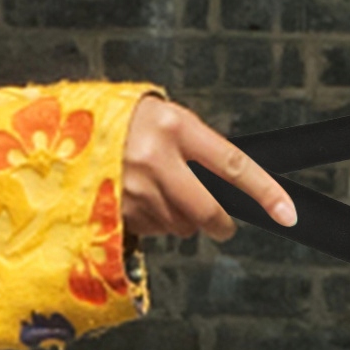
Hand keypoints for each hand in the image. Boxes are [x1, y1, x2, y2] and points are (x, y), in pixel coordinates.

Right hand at [120, 95, 295, 238]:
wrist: (63, 128)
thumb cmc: (124, 121)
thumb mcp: (163, 119)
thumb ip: (196, 149)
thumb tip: (230, 187)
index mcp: (174, 127)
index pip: (233, 165)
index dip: (264, 191)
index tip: (287, 212)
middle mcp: (155, 158)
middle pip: (209, 212)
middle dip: (221, 223)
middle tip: (222, 224)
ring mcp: (134, 188)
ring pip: (181, 225)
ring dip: (179, 218)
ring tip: (158, 190)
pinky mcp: (117, 211)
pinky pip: (154, 230)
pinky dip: (154, 221)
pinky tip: (137, 198)